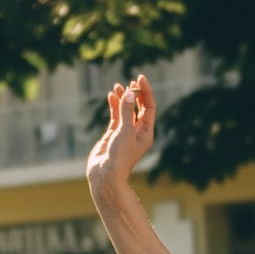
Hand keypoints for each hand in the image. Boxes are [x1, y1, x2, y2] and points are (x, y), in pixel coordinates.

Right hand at [85, 74, 155, 194]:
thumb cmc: (119, 156)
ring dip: (123, 98)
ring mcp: (125, 132)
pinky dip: (114, 106)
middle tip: (130, 81)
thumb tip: (129, 92)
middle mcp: (137, 131)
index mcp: (146, 132)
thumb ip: (126, 111)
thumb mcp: (124, 131)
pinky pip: (116, 116)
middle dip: (135, 94)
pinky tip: (111, 96)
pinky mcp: (113, 134)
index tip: (140, 78)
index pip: (149, 107)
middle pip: (139, 107)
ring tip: (117, 86)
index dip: (145, 92)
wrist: (105, 174)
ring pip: (126, 110)